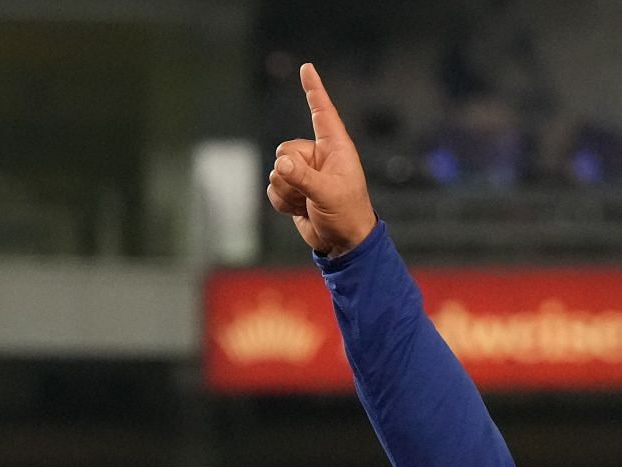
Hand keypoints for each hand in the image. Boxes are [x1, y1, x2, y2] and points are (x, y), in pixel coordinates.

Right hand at [268, 63, 378, 257]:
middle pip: (286, 148)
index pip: (322, 112)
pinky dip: (281, 201)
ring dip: (287, 190)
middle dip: (292, 171)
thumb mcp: (328, 194)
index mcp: (336, 149)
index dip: (314, 90)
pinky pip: (273, 187)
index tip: (307, 68)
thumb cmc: (347, 215)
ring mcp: (305, 172)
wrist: (342, 244)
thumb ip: (303, 178)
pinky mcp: (294, 189)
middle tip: (310, 191)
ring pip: (277, 169)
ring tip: (307, 203)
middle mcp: (319, 156)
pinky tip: (298, 210)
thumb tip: (280, 164)